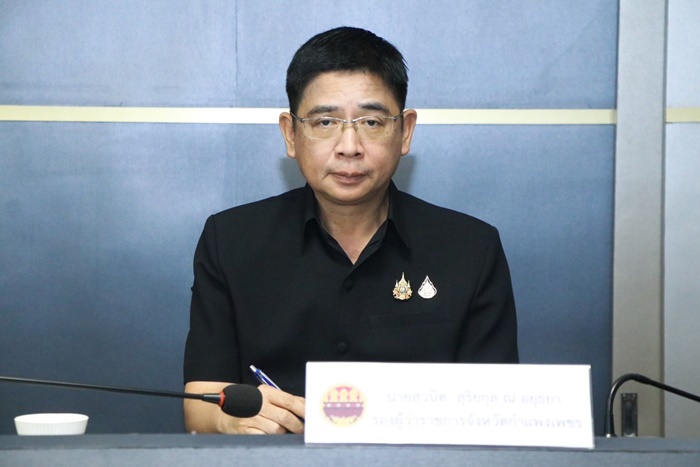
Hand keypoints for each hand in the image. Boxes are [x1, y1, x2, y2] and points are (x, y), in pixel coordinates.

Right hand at [184, 381, 304, 434]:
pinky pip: (264, 438)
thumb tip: (307, 408)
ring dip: (284, 433)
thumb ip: (286, 401)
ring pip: (276, 430)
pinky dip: (270, 439)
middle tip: (303, 431)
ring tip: (285, 433)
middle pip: (285, 417)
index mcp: (266, 392)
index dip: (303, 410)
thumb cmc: (253, 404)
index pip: (290, 401)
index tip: (313, 417)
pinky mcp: (244, 430)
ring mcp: (250, 417)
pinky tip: (272, 437)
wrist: (225, 412)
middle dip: (297, 426)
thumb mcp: (268, 397)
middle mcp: (258, 403)